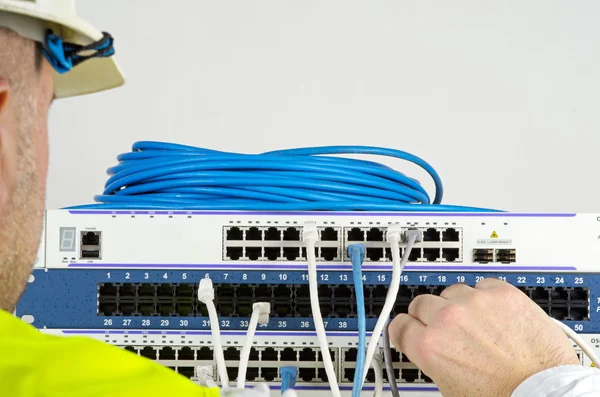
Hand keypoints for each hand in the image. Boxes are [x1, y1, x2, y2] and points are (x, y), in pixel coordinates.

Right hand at [388, 278, 578, 396]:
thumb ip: (431, 357)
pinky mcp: (502, 293)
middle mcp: (447, 318)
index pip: (399, 324)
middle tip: (446, 327)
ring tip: (476, 322)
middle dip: (431, 316)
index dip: (406, 329)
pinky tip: (495, 314)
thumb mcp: (448, 386)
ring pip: (452, 291)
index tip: (411, 328)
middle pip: (422, 303)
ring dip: (459, 304)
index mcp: (429, 345)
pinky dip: (486, 297)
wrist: (543, 392)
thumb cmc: (501, 396)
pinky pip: (483, 285)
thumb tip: (427, 345)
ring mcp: (475, 302)